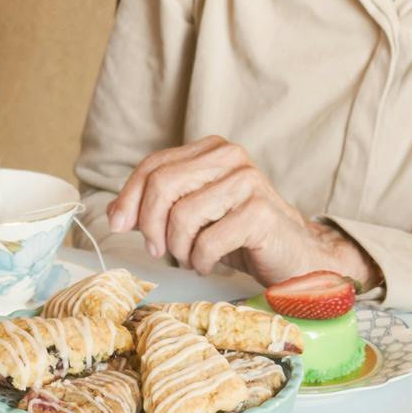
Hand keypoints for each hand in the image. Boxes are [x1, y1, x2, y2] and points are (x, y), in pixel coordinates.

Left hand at [107, 136, 378, 289]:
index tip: (118, 224)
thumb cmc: (242, 235)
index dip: (129, 196)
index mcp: (211, 149)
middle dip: (150, 224)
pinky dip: (200, 260)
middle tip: (157, 250)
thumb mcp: (197, 213)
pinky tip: (211, 263)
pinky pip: (207, 241)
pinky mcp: (259, 213)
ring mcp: (247, 182)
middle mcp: (230, 157)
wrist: (297, 257)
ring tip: (192, 257)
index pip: (154, 164)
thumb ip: (159, 205)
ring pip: (182, 215)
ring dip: (179, 248)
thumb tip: (115, 215)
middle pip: (162, 184)